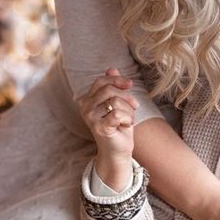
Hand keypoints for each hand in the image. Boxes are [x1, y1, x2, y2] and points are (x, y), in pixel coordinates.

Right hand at [78, 67, 138, 189]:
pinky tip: (126, 125)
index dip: (117, 80)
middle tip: (135, 107)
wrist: (118, 150)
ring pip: (115, 101)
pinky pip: (118, 114)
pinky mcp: (99, 128)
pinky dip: (128, 119)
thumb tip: (111, 69)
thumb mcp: (118, 103)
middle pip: (109, 90)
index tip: (130, 84)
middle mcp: (85, 107)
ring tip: (128, 119)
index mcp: (87, 99)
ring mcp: (90, 118)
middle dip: (126, 97)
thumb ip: (113, 86)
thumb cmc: (119, 126)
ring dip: (129, 110)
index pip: (101, 81)